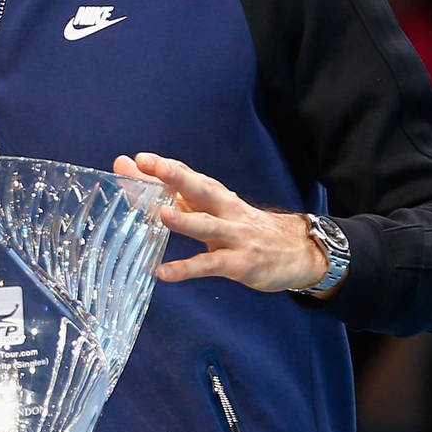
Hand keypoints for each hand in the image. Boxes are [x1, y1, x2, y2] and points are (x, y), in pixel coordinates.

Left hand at [116, 153, 326, 293]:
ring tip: (161, 214)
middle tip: (148, 165)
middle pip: (199, 188)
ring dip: (184, 220)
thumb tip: (135, 175)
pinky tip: (165, 273)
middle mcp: (224, 210)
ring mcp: (233, 236)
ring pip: (207, 225)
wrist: (296, 251)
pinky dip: (187, 269)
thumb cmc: (243, 228)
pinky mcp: (239, 262)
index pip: (188, 175)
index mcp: (215, 196)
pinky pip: (210, 265)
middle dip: (175, 176)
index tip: (137, 158)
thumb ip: (176, 196)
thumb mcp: (213, 210)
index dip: (164, 166)